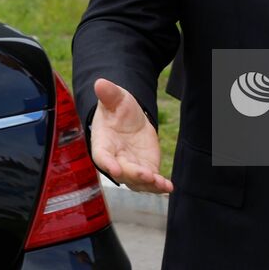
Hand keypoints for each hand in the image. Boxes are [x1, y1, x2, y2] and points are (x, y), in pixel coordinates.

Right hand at [89, 78, 173, 193]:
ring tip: (161, 184)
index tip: (115, 169)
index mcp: (103, 144)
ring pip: (137, 181)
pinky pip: (151, 181)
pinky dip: (159, 186)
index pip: (102, 157)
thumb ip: (109, 94)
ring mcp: (131, 167)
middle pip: (123, 172)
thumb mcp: (116, 98)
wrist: (129, 119)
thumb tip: (100, 83)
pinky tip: (168, 187)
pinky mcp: (145, 169)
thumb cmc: (117, 109)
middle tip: (145, 175)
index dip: (108, 164)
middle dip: (134, 174)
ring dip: (148, 184)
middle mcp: (116, 160)